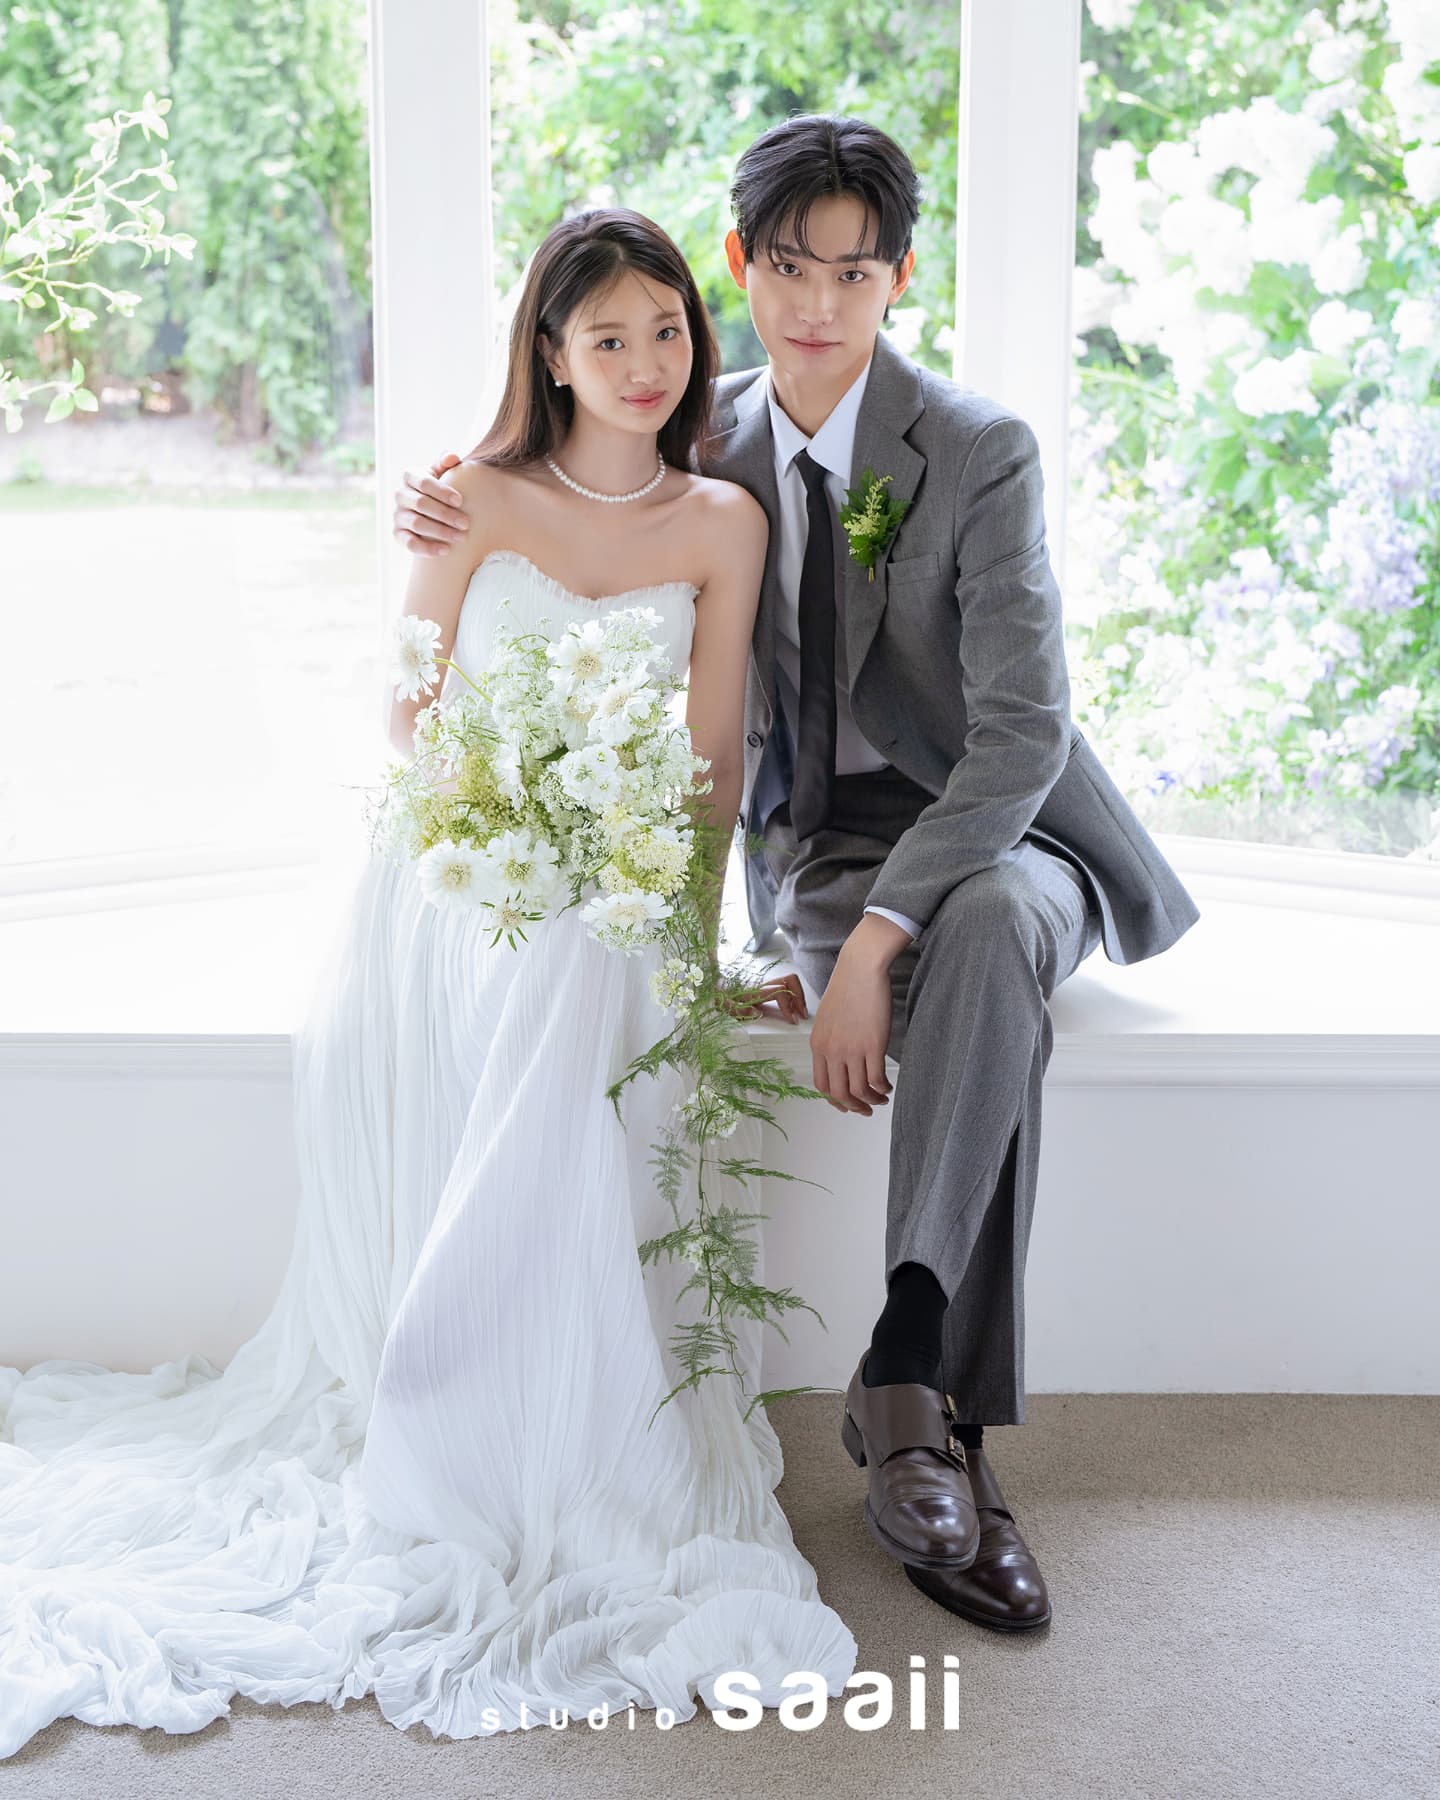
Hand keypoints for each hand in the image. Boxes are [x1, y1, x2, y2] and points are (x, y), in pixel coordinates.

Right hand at [393, 453, 466, 555]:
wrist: (429, 510)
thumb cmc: (440, 488)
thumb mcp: (442, 472)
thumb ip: (446, 462)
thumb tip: (453, 457)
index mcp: (410, 476)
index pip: (424, 482)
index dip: (442, 492)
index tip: (461, 501)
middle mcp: (400, 494)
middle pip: (421, 504)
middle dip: (445, 515)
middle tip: (466, 524)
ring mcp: (397, 515)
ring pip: (417, 524)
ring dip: (440, 532)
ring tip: (461, 537)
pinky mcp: (398, 534)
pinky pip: (410, 543)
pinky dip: (428, 548)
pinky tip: (446, 551)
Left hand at [716, 972, 807, 1023]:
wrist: (710, 980)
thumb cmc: (717, 994)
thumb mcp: (723, 1006)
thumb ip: (739, 1010)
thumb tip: (757, 1013)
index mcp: (753, 990)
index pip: (779, 992)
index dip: (788, 1006)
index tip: (792, 1020)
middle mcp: (761, 984)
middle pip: (790, 981)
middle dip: (799, 998)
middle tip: (801, 1015)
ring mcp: (764, 983)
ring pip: (790, 980)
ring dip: (798, 995)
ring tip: (799, 1011)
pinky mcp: (765, 985)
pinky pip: (785, 984)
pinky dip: (793, 994)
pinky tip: (791, 1007)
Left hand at [808, 947, 892, 1114]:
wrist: (860, 968)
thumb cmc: (848, 987)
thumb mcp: (828, 1018)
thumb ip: (830, 1040)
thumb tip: (840, 1060)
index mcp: (817, 1044)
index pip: (822, 1085)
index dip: (835, 1101)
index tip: (847, 1105)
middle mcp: (831, 1051)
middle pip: (839, 1094)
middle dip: (854, 1107)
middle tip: (866, 1110)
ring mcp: (851, 1049)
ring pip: (859, 1091)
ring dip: (871, 1101)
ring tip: (881, 1098)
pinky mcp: (872, 1046)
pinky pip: (876, 1080)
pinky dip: (883, 1089)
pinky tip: (888, 1087)